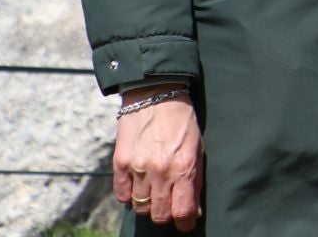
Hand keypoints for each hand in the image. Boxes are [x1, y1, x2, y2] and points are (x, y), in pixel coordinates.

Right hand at [112, 85, 202, 231]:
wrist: (156, 94)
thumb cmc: (182, 121)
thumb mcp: (197, 147)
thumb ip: (194, 179)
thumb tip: (192, 210)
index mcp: (184, 167)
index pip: (182, 211)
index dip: (185, 223)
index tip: (186, 224)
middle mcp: (160, 171)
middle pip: (159, 214)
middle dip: (166, 215)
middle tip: (169, 206)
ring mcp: (138, 168)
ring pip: (140, 207)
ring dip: (148, 204)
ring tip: (154, 192)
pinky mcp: (120, 163)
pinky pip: (122, 195)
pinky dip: (129, 196)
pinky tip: (137, 186)